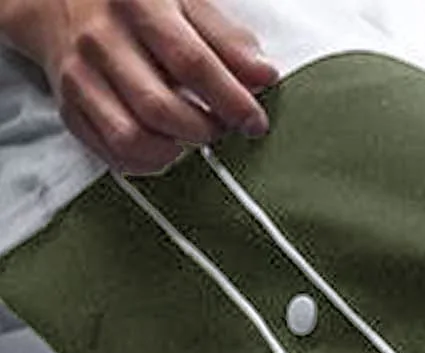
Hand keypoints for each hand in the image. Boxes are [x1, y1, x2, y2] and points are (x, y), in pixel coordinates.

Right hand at [1, 0, 280, 174]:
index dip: (231, 100)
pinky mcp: (69, 108)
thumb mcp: (185, 2)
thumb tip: (264, 78)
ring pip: (133, 140)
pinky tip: (166, 145)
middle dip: (204, 130)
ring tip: (191, 136)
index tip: (254, 123)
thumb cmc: (137, 5)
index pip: (191, 62)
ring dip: (175, 151)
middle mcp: (101, 38)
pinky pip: (114, 155)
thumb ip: (227, 40)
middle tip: (220, 128)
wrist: (58, 1)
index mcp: (137, 2)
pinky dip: (149, 163)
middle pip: (161, 109)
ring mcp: (79, 76)